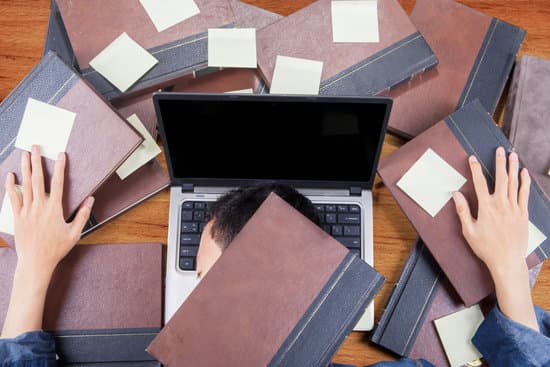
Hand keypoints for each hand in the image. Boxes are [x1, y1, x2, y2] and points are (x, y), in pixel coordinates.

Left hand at [5, 145, 93, 274]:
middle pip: (37, 179)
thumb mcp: (75, 233)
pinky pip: (13, 197)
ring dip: (25, 168)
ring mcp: (26, 211)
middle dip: (37, 161)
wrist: (35, 263)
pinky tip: (11, 175)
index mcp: (54, 209)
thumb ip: (82, 215)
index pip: (57, 183)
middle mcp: (39, 207)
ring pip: (25, 185)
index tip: (61, 155)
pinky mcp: (17, 217)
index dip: (60, 167)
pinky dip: (11, 185)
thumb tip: (90, 199)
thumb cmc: (57, 249)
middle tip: (36, 147)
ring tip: (25, 155)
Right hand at [452, 146, 537, 330]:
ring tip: (513, 155)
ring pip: (514, 183)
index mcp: (486, 207)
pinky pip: (524, 194)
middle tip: (499, 150)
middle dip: (499, 162)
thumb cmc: (485, 247)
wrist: (507, 261)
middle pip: (501, 178)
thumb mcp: (468, 231)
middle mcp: (501, 204)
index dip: (475, 169)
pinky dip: (524, 182)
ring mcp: (514, 208)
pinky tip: (524, 174)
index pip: (480, 183)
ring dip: (513, 168)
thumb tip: (456, 194)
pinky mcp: (523, 214)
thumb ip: (462, 210)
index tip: (472, 158)